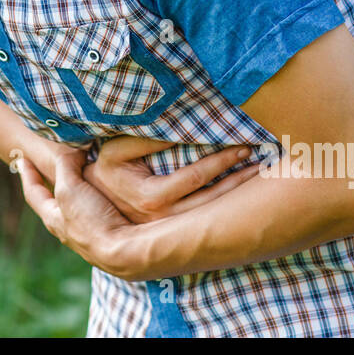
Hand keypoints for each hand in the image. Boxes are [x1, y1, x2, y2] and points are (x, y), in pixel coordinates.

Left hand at [15, 150, 132, 273]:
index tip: (21, 160)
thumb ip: (65, 166)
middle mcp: (68, 230)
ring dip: (77, 192)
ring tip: (81, 178)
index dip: (27, 174)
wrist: (125, 253)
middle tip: (49, 168)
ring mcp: (89, 235)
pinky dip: (97, 198)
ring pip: (77, 209)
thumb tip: (75, 152)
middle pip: (54, 204)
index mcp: (53, 219)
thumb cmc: (92, 221)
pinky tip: (105, 196)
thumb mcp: (70, 188)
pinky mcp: (110, 235)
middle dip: (51, 186)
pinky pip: (98, 213)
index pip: (34, 193)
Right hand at [82, 136, 261, 223]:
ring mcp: (168, 230)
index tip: (243, 144)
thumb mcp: (116, 150)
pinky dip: (227, 205)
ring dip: (238, 193)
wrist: (89, 204)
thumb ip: (143, 137)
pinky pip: (207, 220)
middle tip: (264, 159)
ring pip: (213, 214)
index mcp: (147, 197)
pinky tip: (244, 191)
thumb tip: (174, 121)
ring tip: (259, 172)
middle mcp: (161, 220)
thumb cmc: (105, 168)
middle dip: (239, 180)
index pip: (195, 178)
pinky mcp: (173, 234)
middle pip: (212, 201)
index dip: (221, 160)